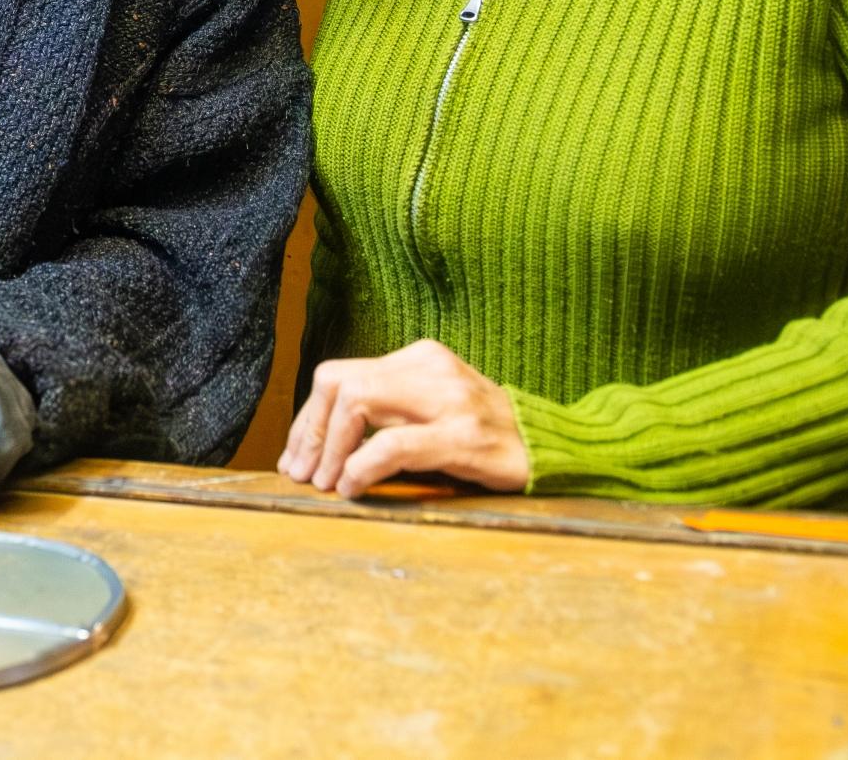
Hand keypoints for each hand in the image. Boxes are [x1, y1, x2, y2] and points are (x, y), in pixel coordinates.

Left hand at [278, 340, 529, 498]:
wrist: (551, 448)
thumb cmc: (482, 436)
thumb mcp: (431, 410)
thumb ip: (385, 414)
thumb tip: (317, 446)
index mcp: (419, 359)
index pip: (339, 375)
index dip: (307, 419)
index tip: (296, 457)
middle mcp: (430, 369)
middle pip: (339, 383)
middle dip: (309, 431)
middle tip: (302, 474)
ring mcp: (449, 400)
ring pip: (358, 403)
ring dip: (330, 449)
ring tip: (326, 483)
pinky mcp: (464, 437)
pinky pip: (393, 444)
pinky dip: (361, 466)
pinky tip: (353, 487)